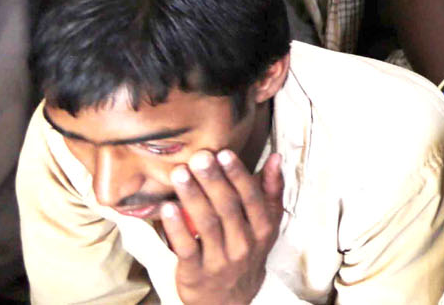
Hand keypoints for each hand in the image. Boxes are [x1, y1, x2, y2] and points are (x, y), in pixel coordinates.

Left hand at [157, 148, 282, 304]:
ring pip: (207, 223)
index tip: (224, 153)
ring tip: (180, 174)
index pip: (251, 197)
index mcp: (263, 228)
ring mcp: (220, 259)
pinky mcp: (196, 272)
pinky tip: (168, 208)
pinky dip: (177, 227)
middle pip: (228, 207)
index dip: (238, 174)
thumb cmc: (247, 252)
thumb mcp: (267, 224)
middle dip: (213, 180)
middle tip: (199, 158)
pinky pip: (187, 247)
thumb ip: (271, 191)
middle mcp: (244, 244)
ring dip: (193, 196)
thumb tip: (275, 157)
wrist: (231, 299)